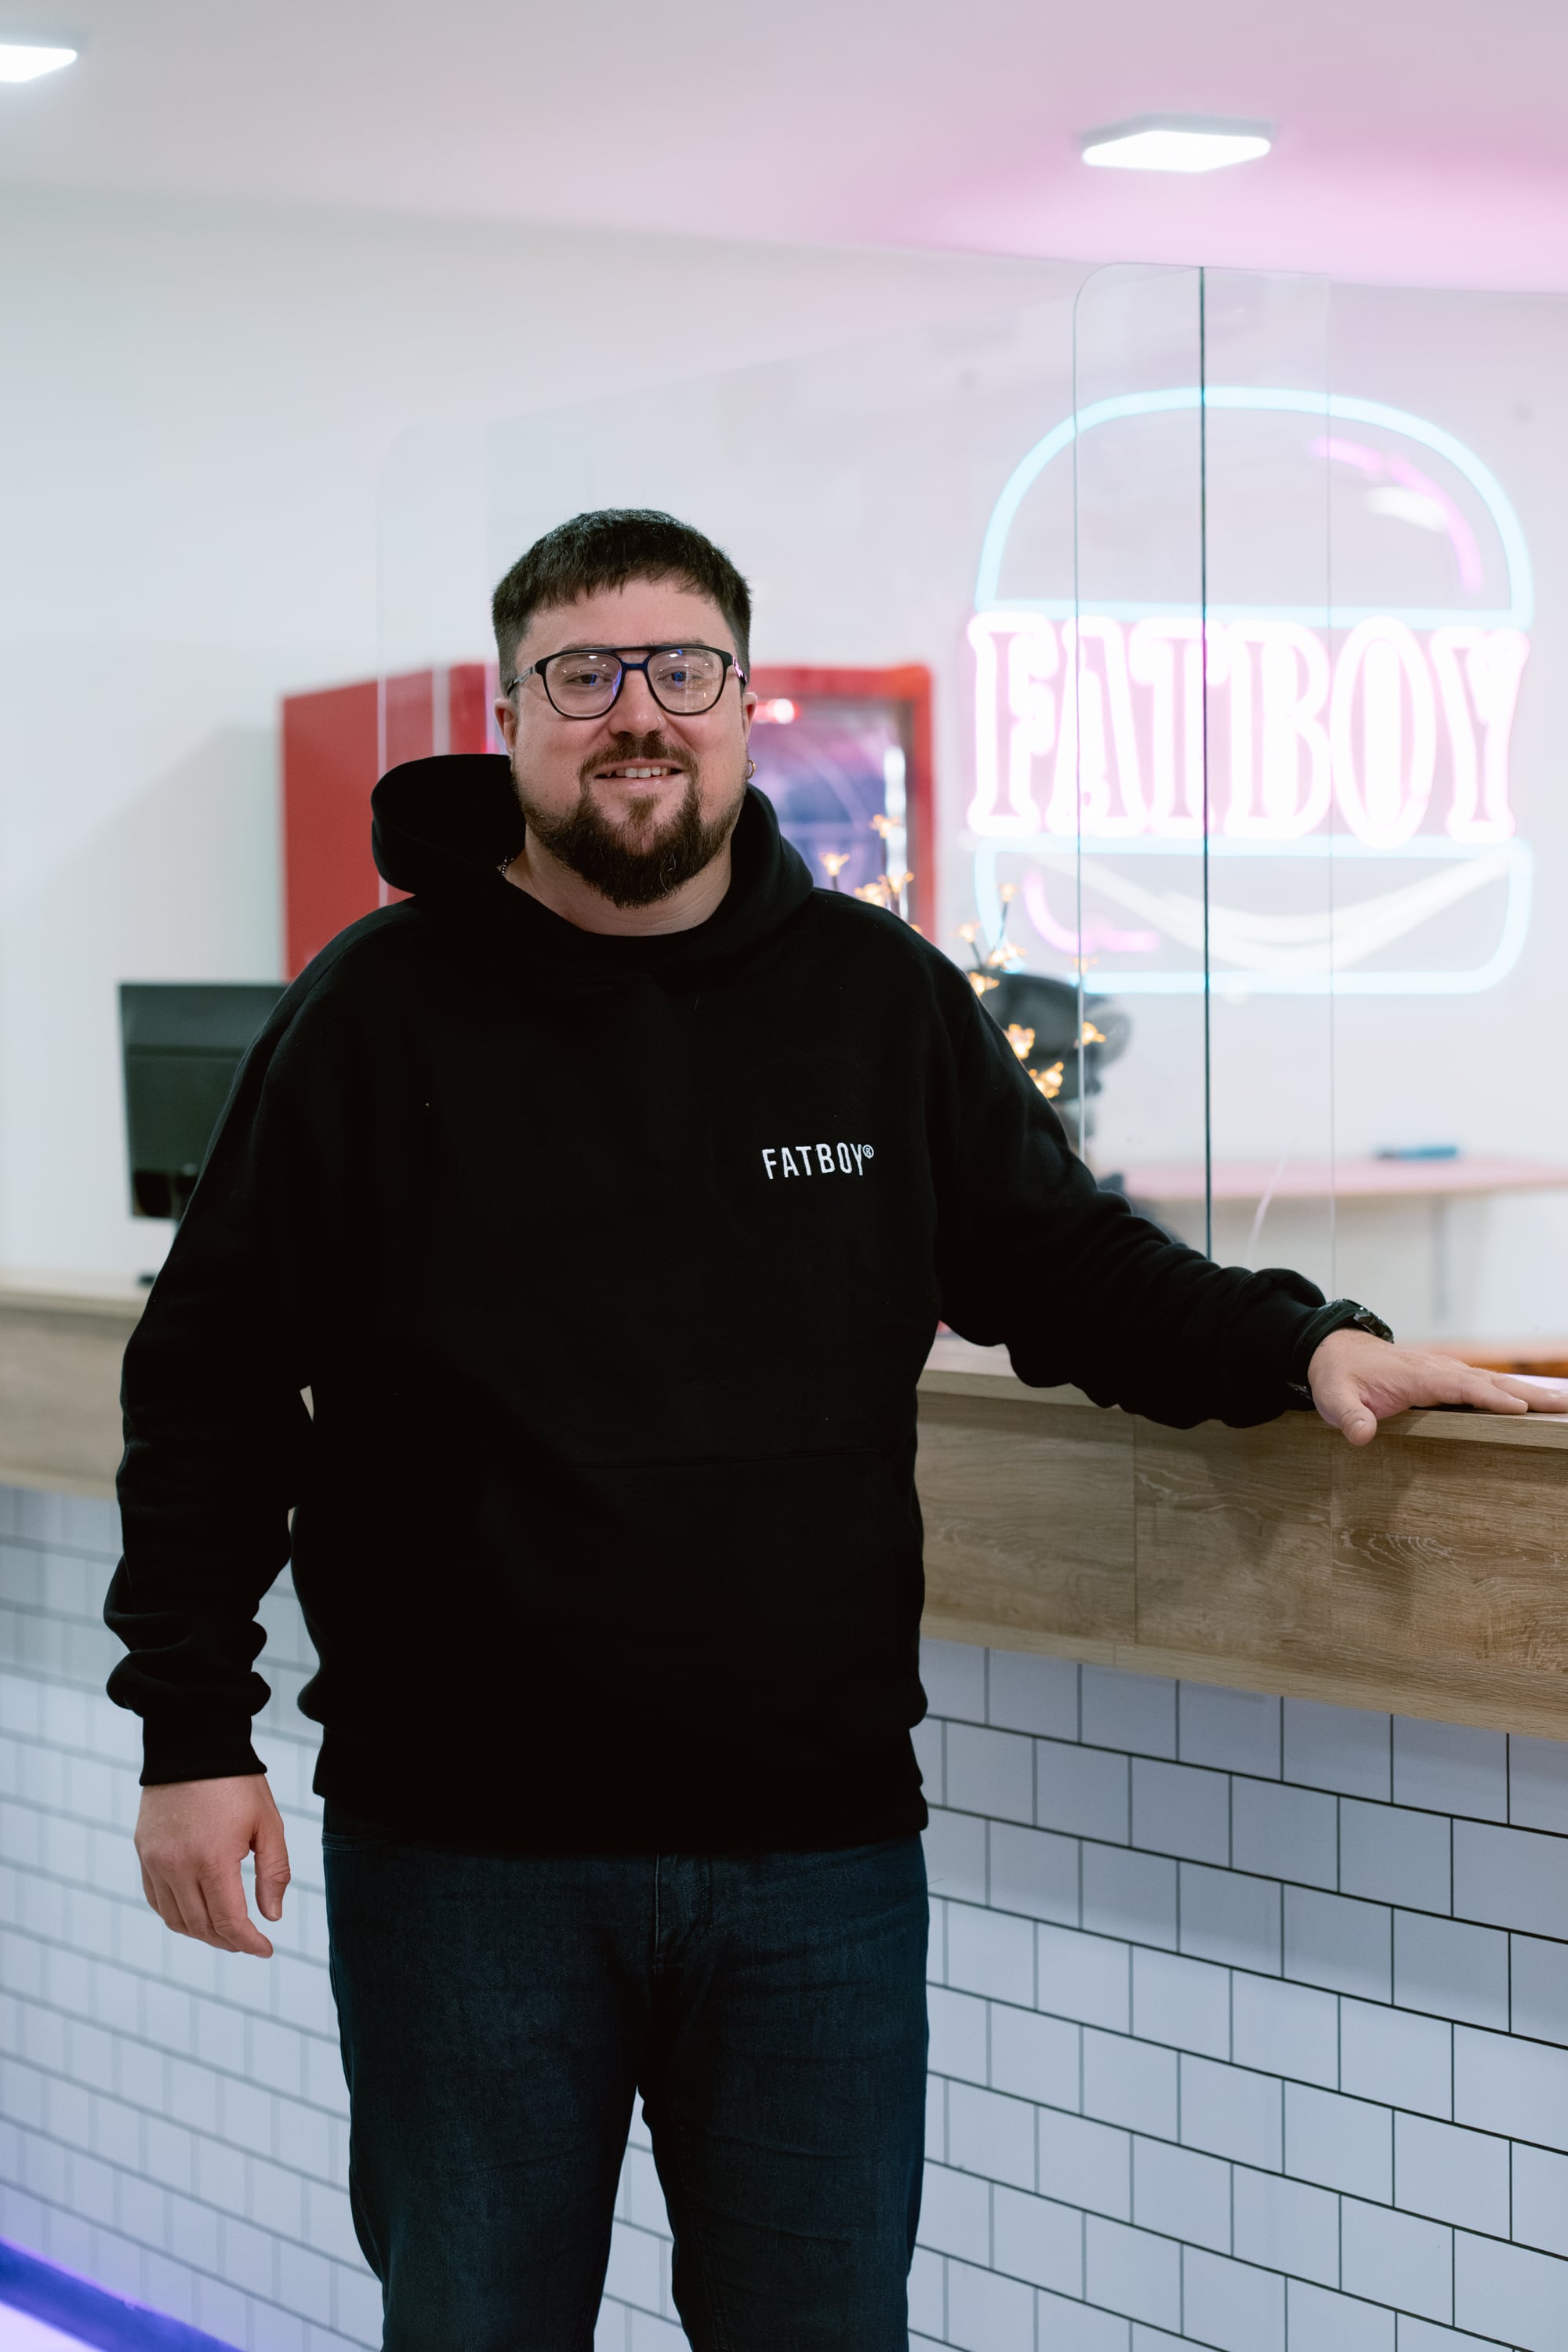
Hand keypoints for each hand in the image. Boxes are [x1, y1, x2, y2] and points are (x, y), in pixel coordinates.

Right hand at [134, 1774, 290, 1957]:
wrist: (194, 1745)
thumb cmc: (237, 1784)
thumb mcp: (268, 1823)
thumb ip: (274, 1872)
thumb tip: (272, 1916)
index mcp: (213, 1859)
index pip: (228, 1921)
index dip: (249, 1942)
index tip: (266, 1950)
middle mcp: (177, 1866)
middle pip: (201, 1926)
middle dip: (228, 1941)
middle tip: (249, 1942)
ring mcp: (156, 1861)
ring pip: (175, 1919)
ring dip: (202, 1933)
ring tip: (225, 1932)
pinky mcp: (144, 1853)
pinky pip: (156, 1899)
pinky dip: (176, 1914)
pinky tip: (196, 1912)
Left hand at [1308, 1328, 1567, 1446]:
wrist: (1334, 1350)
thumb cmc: (1338, 1377)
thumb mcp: (1335, 1399)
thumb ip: (1350, 1417)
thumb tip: (1361, 1435)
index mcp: (1418, 1376)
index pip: (1462, 1387)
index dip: (1491, 1398)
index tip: (1521, 1410)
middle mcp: (1439, 1370)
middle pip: (1491, 1382)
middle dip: (1528, 1394)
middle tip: (1564, 1406)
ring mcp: (1445, 1372)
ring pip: (1494, 1382)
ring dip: (1530, 1392)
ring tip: (1563, 1404)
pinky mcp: (1446, 1378)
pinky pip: (1485, 1385)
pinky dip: (1513, 1392)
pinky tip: (1534, 1403)